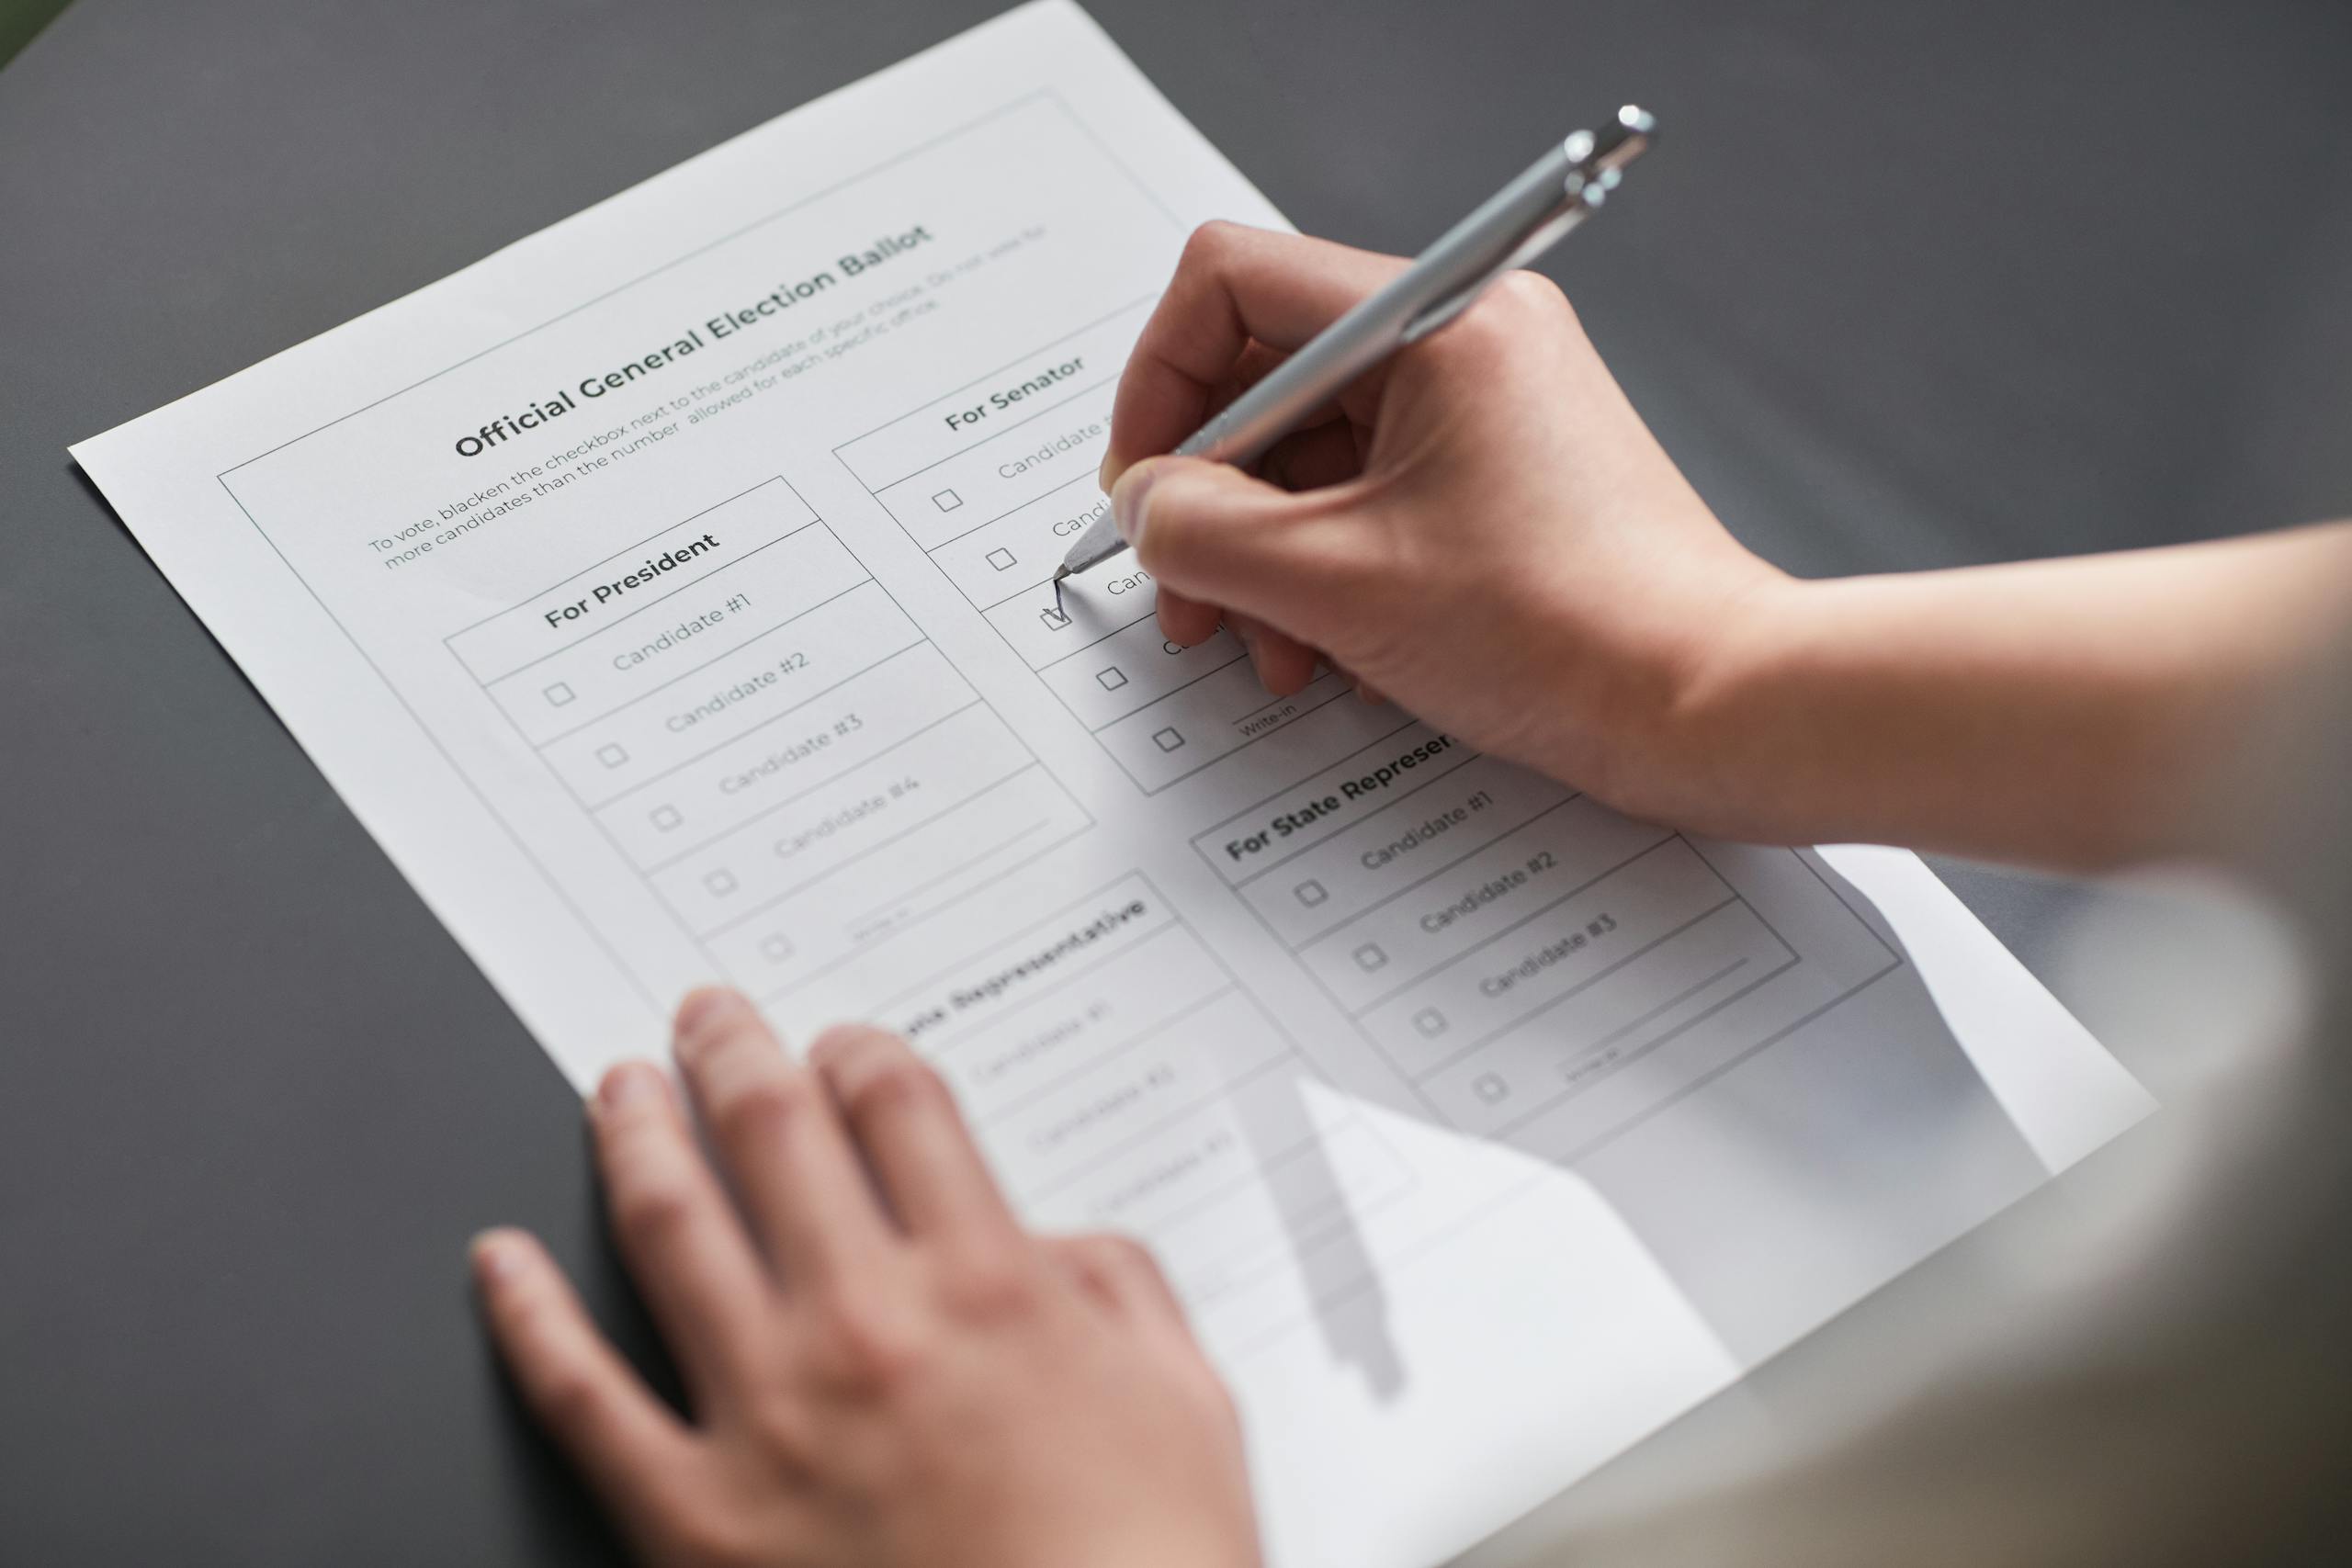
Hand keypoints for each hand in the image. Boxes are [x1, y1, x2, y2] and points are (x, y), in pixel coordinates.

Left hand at [472, 989, 1259, 1567]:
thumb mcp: (1184, 1400)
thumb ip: (1119, 1286)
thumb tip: (1053, 1245)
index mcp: (988, 1287)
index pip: (897, 1106)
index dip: (860, 1051)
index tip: (843, 1047)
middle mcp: (867, 1328)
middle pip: (772, 1131)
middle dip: (732, 1051)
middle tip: (706, 1019)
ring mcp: (769, 1419)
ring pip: (669, 1227)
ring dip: (634, 1135)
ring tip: (618, 1092)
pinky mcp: (695, 1519)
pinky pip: (580, 1397)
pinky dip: (526, 1315)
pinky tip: (499, 1262)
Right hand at [1101, 222, 1788, 832]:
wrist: (1710, 704)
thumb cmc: (1569, 632)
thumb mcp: (1337, 586)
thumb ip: (1204, 533)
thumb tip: (1145, 507)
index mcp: (1436, 320)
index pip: (1233, 282)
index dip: (1161, 384)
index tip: (1146, 486)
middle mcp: (1467, 338)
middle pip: (1270, 376)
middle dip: (1213, 495)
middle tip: (1187, 589)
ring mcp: (1488, 406)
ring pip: (1315, 449)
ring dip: (1265, 552)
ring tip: (1264, 644)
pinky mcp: (1502, 473)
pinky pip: (1372, 493)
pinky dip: (1328, 567)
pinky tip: (1329, 648)